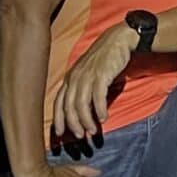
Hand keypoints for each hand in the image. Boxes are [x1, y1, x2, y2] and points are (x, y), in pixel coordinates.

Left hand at [53, 25, 139, 140]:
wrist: (118, 40)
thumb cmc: (104, 59)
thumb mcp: (87, 73)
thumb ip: (81, 88)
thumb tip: (81, 110)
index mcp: (69, 78)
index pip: (58, 103)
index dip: (58, 120)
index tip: (59, 134)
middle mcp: (75, 77)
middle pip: (69, 106)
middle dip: (73, 124)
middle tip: (80, 136)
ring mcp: (87, 76)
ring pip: (82, 104)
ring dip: (86, 120)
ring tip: (92, 131)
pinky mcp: (101, 74)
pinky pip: (98, 96)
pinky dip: (100, 109)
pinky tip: (104, 118)